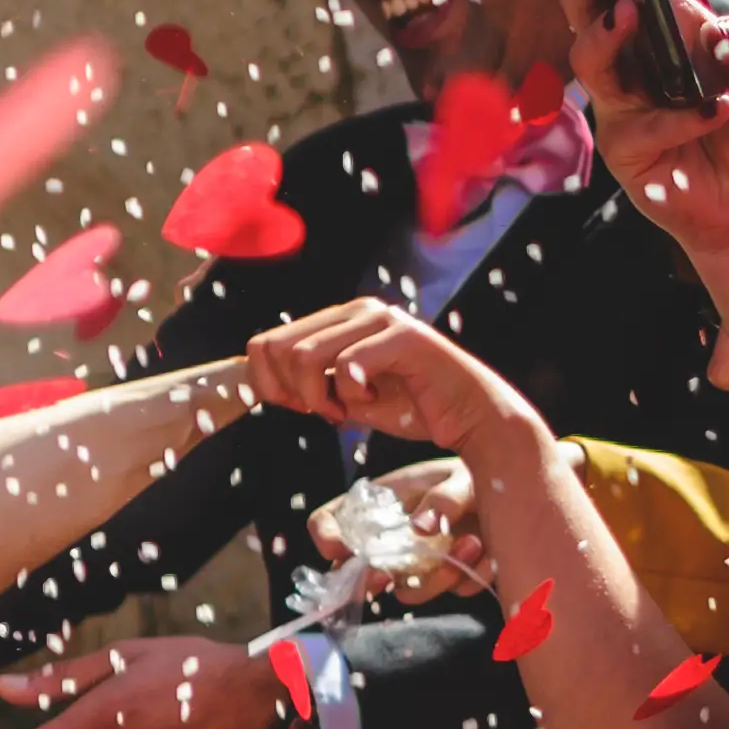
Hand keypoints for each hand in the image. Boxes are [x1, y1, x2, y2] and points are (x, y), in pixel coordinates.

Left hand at [245, 300, 548, 469]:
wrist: (469, 417)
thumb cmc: (411, 407)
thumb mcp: (344, 397)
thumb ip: (306, 385)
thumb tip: (258, 385)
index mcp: (338, 320)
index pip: (265, 343)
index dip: (266, 383)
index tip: (296, 407)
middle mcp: (357, 310)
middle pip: (276, 348)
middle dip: (288, 391)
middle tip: (324, 412)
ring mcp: (381, 319)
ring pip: (303, 356)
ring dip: (319, 396)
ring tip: (349, 409)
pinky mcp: (404, 336)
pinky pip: (347, 365)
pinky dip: (350, 395)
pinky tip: (374, 402)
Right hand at [575, 0, 728, 285]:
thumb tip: (721, 35)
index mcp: (667, 27)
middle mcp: (633, 60)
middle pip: (585, 9)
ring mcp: (621, 105)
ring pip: (590, 64)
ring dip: (605, 36)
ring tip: (630, 15)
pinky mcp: (625, 150)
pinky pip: (637, 128)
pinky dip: (678, 118)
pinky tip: (716, 110)